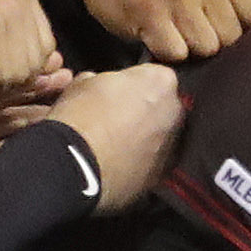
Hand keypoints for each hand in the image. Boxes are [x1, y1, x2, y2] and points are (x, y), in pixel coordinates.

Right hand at [45, 63, 184, 209]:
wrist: (76, 168)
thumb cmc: (80, 121)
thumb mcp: (82, 83)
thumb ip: (100, 80)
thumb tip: (95, 84)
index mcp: (160, 81)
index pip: (152, 74)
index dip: (130, 82)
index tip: (115, 91)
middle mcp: (174, 113)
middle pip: (161, 107)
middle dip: (141, 111)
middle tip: (112, 118)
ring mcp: (171, 147)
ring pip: (158, 137)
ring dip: (141, 139)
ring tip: (110, 145)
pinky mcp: (161, 175)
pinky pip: (151, 164)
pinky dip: (138, 163)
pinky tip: (114, 164)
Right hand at [73, 0, 250, 61]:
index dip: (241, 29)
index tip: (221, 24)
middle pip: (232, 37)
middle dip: (214, 41)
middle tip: (193, 28)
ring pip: (206, 48)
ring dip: (190, 48)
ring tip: (176, 31)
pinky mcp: (149, 11)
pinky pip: (176, 53)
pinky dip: (167, 52)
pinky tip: (158, 35)